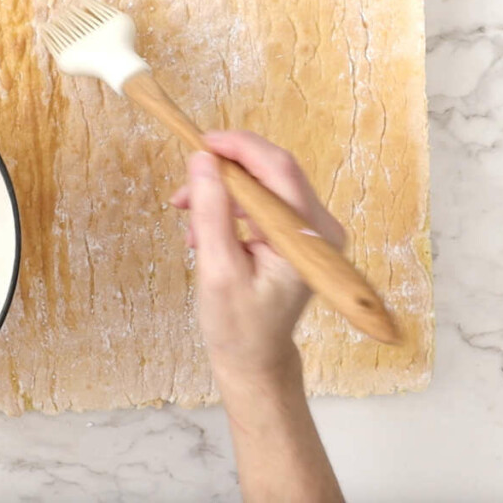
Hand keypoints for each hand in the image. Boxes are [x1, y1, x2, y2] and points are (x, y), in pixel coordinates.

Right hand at [170, 131, 344, 389]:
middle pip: (271, 171)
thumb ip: (211, 211)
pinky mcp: (294, 236)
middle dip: (224, 170)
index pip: (278, 168)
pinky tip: (202, 227)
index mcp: (307, 237)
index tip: (199, 142)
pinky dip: (229, 205)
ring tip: (184, 212)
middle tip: (184, 184)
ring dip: (221, 189)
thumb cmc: (238, 326)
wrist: (255, 359)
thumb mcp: (218, 269)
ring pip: (262, 184)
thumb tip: (201, 159)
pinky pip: (261, 202)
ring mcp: (308, 231)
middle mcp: (318, 228)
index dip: (238, 147)